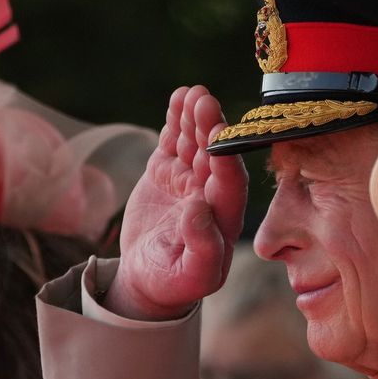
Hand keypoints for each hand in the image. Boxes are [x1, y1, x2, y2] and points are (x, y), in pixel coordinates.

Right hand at [107, 86, 247, 320]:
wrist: (147, 281)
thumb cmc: (173, 284)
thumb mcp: (191, 276)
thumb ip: (203, 247)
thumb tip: (199, 208)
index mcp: (225, 220)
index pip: (231, 186)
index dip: (226, 161)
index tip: (221, 137)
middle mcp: (213, 195)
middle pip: (216, 157)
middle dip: (212, 130)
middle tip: (206, 103)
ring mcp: (190, 180)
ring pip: (196, 144)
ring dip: (195, 119)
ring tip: (193, 94)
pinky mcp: (168, 173)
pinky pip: (175, 142)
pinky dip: (176, 120)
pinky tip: (179, 97)